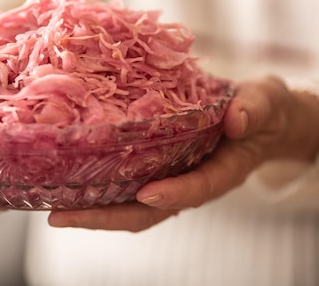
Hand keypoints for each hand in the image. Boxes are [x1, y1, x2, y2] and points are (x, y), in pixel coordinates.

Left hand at [47, 76, 318, 230]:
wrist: (255, 116)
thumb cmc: (260, 109)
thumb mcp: (265, 101)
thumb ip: (255, 109)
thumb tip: (237, 119)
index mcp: (220, 171)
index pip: (196, 188)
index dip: (174, 194)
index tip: (147, 194)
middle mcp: (188, 182)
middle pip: (147, 211)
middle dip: (106, 216)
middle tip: (61, 217)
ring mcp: (168, 178)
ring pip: (129, 205)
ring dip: (92, 209)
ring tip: (52, 208)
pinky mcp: (153, 167)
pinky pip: (123, 184)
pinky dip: (96, 189)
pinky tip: (65, 182)